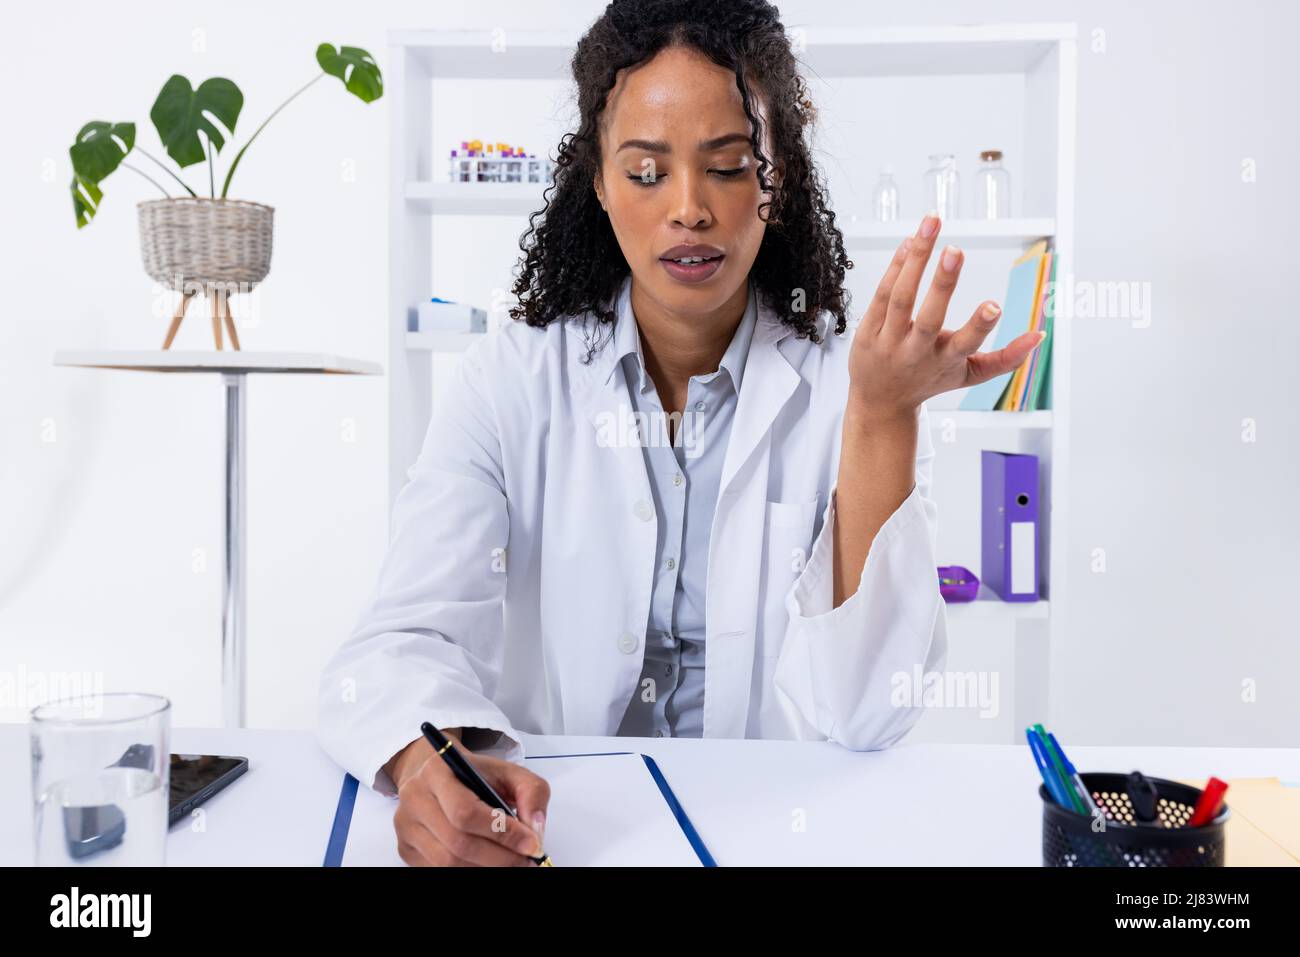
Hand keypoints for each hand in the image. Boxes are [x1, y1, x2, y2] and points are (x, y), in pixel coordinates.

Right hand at [387, 732, 550, 866]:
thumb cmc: (476, 775)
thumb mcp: (509, 772)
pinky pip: (437, 870)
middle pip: (458, 843)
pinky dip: (469, 871)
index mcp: (437, 771)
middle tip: (526, 860)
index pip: (466, 812)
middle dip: (499, 858)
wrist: (441, 775)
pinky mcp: (406, 848)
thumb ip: (531, 793)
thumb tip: (535, 830)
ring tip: (512, 862)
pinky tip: (489, 863)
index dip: (501, 833)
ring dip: (486, 868)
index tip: (531, 844)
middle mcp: (414, 797)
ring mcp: (406, 826)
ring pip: (447, 862)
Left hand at [847, 214, 1045, 418]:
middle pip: (929, 318)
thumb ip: (1005, 359)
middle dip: (944, 284)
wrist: (880, 402)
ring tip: (931, 225)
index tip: (993, 305)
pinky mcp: (867, 330)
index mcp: (945, 361)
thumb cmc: (930, 380)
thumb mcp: (968, 375)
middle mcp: (915, 352)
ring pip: (901, 299)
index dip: (979, 326)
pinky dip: (896, 267)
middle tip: (956, 249)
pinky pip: (882, 294)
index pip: (964, 344)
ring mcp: (889, 341)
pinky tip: (909, 242)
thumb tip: (1040, 335)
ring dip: (915, 259)